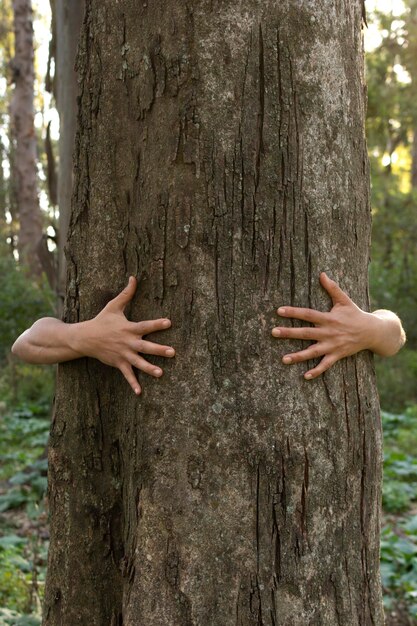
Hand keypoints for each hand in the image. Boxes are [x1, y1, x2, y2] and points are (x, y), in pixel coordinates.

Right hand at [78, 277, 174, 394]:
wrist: (84, 338)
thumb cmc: (102, 320)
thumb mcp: (113, 306)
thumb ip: (127, 293)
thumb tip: (134, 277)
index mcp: (129, 328)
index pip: (145, 325)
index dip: (157, 323)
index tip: (169, 322)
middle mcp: (127, 342)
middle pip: (146, 346)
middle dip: (159, 349)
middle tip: (172, 352)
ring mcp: (123, 354)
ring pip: (138, 363)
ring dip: (149, 368)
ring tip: (161, 373)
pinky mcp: (118, 363)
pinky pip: (127, 375)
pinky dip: (132, 383)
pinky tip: (140, 392)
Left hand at [271, 273, 374, 378]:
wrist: (372, 332)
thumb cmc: (355, 314)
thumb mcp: (344, 300)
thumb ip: (332, 288)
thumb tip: (322, 274)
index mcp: (329, 318)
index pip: (308, 314)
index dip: (293, 312)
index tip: (279, 310)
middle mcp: (329, 332)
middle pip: (306, 333)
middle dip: (289, 333)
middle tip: (273, 332)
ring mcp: (332, 345)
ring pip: (313, 352)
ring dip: (298, 356)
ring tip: (283, 359)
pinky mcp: (337, 355)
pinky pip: (326, 365)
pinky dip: (316, 371)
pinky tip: (305, 376)